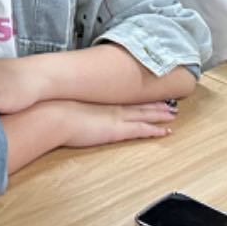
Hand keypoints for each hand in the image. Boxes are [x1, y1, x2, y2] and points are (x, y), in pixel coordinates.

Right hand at [52, 98, 177, 149]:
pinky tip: (165, 131)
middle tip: (169, 102)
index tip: (147, 94)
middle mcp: (111, 106)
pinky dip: (155, 130)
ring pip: (145, 115)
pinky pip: (142, 130)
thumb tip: (64, 103)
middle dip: (155, 104)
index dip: (138, 97)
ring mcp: (116, 117)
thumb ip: (69, 104)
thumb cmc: (54, 110)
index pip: (124, 99)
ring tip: (173, 113)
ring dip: (160, 114)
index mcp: (100, 100)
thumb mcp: (63, 104)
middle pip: (139, 104)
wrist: (54, 115)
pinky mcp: (117, 131)